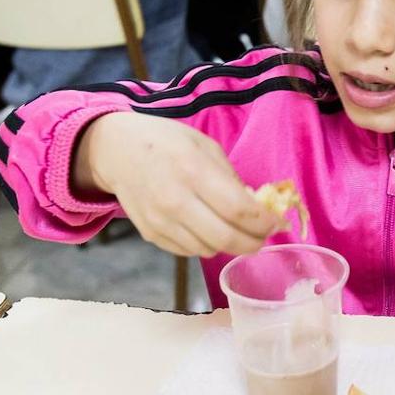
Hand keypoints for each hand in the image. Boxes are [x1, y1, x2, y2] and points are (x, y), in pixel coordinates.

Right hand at [73, 112, 281, 257]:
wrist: (116, 151)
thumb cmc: (165, 142)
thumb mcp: (204, 146)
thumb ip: (230, 178)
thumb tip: (257, 208)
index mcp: (193, 171)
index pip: (239, 210)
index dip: (265, 222)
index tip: (279, 222)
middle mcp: (175, 200)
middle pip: (225, 238)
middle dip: (254, 243)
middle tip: (265, 237)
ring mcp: (160, 221)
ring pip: (208, 249)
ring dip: (230, 245)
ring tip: (239, 232)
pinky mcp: (151, 234)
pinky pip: (188, 251)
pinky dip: (207, 245)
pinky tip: (211, 230)